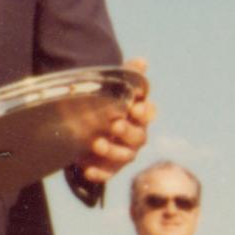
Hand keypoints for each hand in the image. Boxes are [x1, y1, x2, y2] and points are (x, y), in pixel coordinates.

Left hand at [78, 66, 151, 188]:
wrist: (89, 125)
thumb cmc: (108, 104)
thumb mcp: (115, 88)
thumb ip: (128, 75)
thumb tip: (142, 61)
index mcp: (139, 115)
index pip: (149, 113)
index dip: (144, 112)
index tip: (134, 107)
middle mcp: (136, 135)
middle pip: (139, 137)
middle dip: (127, 132)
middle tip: (114, 124)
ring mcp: (124, 153)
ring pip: (125, 156)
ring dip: (112, 151)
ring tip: (96, 143)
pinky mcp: (109, 167)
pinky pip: (107, 173)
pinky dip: (98, 173)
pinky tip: (85, 169)